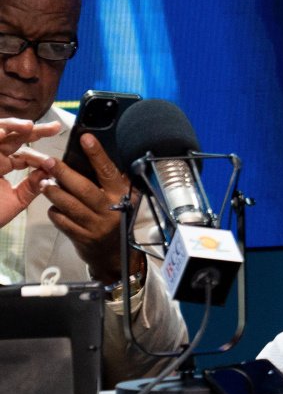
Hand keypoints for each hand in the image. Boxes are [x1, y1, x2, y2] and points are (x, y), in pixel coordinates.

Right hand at [0, 118, 59, 224]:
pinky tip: (2, 132)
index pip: (25, 154)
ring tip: (30, 126)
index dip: (40, 156)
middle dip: (35, 131)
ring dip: (13, 126)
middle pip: (15, 138)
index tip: (52, 162)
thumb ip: (32, 187)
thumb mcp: (15, 201)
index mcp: (3, 166)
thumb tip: (49, 173)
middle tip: (54, 127)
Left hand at [16, 133, 139, 282]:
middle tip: (49, 162)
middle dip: (63, 173)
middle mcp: (109, 210)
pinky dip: (55, 211)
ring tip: (45, 182)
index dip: (97, 154)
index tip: (85, 138)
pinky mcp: (81, 237)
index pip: (108, 171)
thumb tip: (97, 158)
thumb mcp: (126, 199)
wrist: (117, 254)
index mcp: (122, 195)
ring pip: (68, 204)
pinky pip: (62, 221)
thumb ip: (115, 182)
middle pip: (82, 188)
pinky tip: (54, 206)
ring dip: (53, 192)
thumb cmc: (119, 219)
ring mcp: (95, 225)